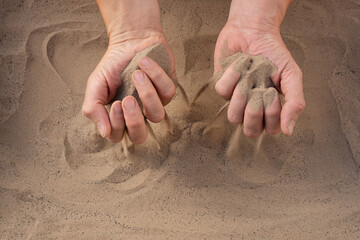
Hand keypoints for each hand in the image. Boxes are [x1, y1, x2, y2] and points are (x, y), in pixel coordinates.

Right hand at [82, 0, 175, 143]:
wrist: (129, 41)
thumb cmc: (112, 66)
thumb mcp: (95, 85)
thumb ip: (93, 108)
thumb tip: (104, 132)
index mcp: (119, 117)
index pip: (117, 136)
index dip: (116, 124)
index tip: (116, 103)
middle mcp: (138, 114)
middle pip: (139, 137)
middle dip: (134, 120)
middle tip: (127, 100)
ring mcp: (155, 104)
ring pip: (157, 116)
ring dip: (147, 95)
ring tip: (136, 75)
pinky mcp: (168, 90)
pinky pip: (167, 92)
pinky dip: (156, 75)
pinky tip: (144, 62)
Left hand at [214, 0, 304, 136]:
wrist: (255, 30)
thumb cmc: (274, 53)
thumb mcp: (292, 75)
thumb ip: (295, 102)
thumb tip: (289, 130)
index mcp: (269, 108)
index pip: (270, 130)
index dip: (272, 115)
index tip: (273, 93)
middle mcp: (252, 107)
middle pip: (250, 130)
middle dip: (255, 110)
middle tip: (260, 90)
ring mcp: (236, 99)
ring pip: (233, 117)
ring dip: (242, 95)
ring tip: (249, 77)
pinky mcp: (221, 86)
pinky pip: (223, 92)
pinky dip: (233, 74)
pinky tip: (241, 64)